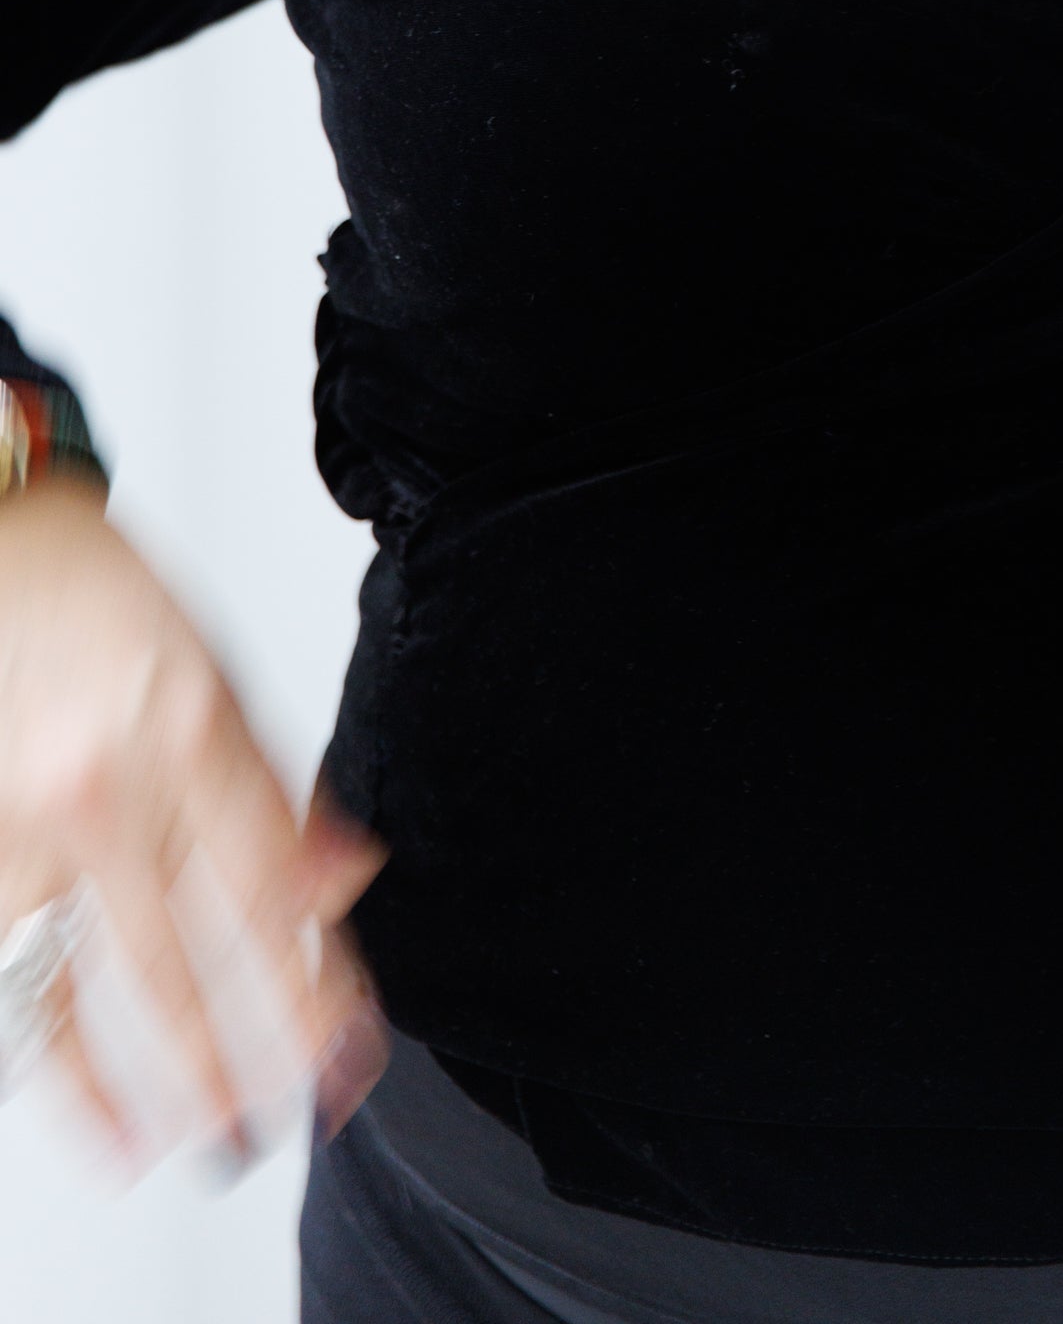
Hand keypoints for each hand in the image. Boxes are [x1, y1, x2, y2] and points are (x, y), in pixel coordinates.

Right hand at [0, 475, 387, 1161]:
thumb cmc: (101, 601)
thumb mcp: (217, 670)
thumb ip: (275, 786)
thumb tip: (344, 878)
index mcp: (187, 730)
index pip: (267, 891)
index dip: (312, 983)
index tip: (348, 1048)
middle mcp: (102, 788)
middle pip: (178, 960)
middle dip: (235, 1059)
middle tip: (278, 1121)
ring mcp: (23, 830)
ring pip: (78, 990)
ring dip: (131, 1083)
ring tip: (180, 1142)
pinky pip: (12, 972)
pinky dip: (43, 1048)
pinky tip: (75, 1100)